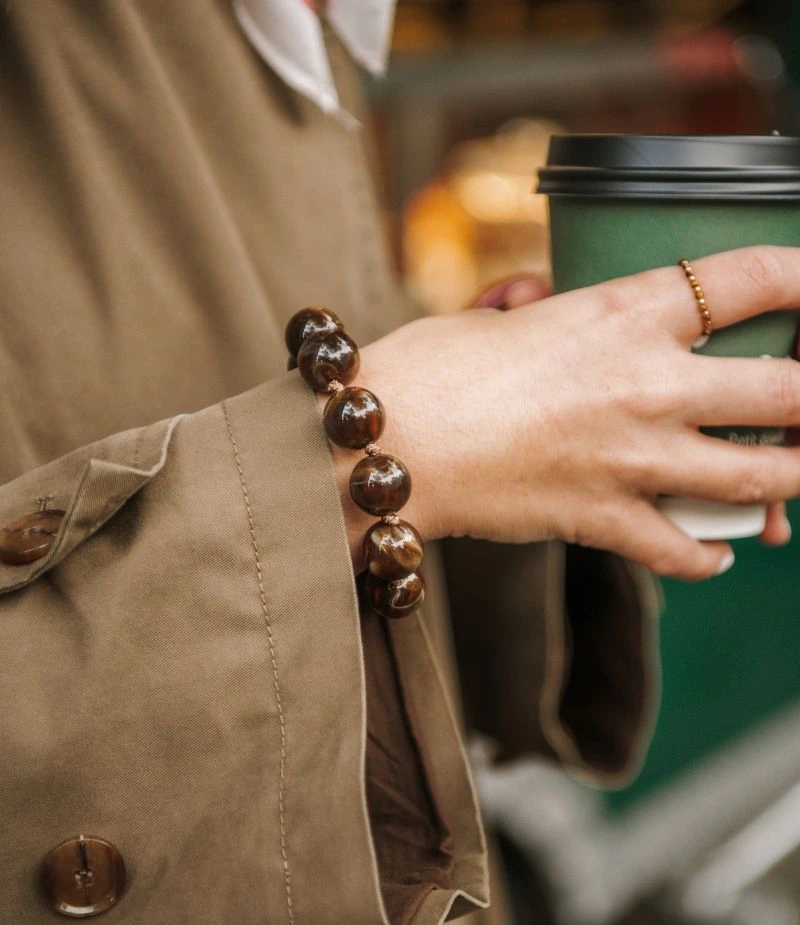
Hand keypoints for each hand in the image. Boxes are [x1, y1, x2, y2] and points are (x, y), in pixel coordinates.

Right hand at [344, 247, 799, 579]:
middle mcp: (645, 384)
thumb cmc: (427, 367)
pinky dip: (706, 556)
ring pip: (757, 480)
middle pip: (786, 390)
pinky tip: (716, 550)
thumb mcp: (495, 317)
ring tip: (793, 477)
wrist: (383, 443)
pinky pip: (682, 551)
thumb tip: (542, 295)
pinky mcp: (601, 518)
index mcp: (622, 314)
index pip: (751, 278)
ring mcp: (630, 458)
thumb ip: (540, 306)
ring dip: (790, 481)